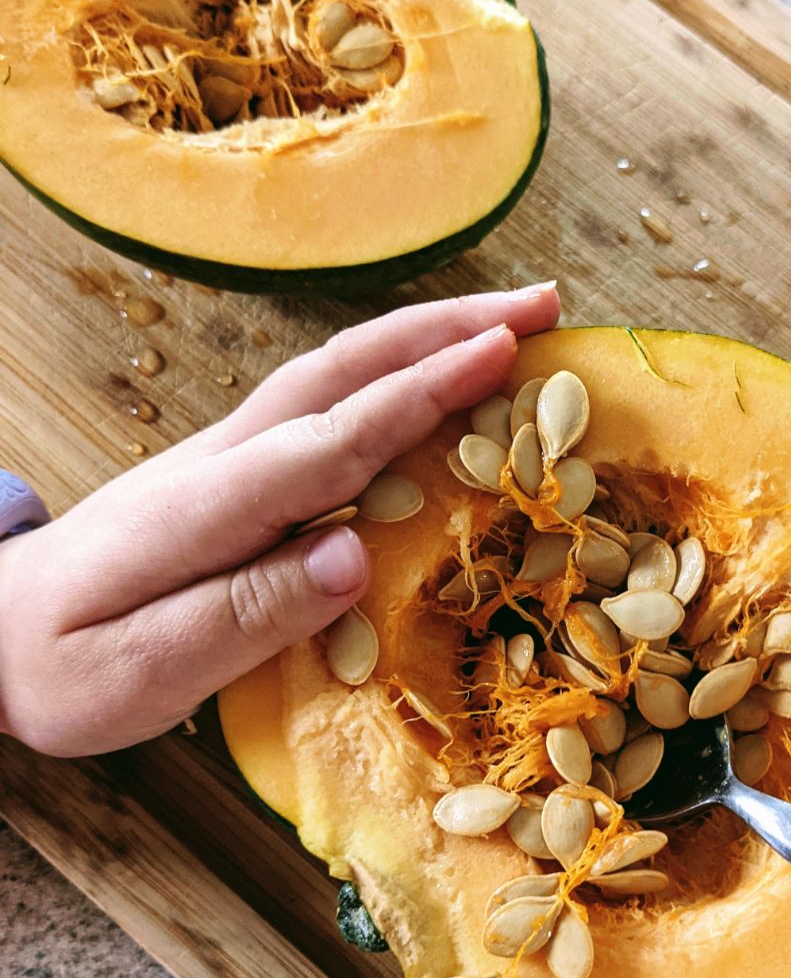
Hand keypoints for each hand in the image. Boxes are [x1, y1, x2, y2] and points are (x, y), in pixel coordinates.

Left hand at [0, 283, 559, 756]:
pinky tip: (433, 378)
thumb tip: (352, 555)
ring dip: (426, 339)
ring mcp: (225, 456)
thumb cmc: (59, 665)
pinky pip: (328, 405)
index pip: (332, 438)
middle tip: (545, 307)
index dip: (422, 394)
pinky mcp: (232, 470)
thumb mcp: (141, 669)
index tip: (503, 353)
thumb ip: (246, 614)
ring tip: (513, 324)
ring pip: (336, 375)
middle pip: (344, 372)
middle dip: (447, 331)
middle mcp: (222, 459)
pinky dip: (393, 375)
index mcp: (207, 506)